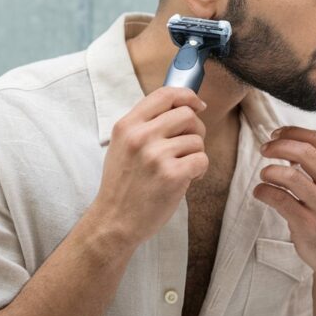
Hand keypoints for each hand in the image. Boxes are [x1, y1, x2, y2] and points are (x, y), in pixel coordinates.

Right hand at [91, 86, 208, 247]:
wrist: (114, 221)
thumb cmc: (122, 184)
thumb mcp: (123, 145)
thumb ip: (146, 124)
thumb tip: (183, 107)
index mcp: (128, 125)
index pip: (164, 94)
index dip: (187, 96)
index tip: (197, 104)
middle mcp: (141, 136)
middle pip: (187, 114)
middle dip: (195, 129)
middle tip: (188, 146)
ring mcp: (156, 155)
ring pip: (197, 139)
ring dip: (194, 154)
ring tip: (179, 168)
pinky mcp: (172, 175)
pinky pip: (202, 159)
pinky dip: (199, 170)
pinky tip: (185, 179)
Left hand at [253, 126, 315, 276]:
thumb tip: (288, 138)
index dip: (293, 132)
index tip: (276, 134)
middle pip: (305, 153)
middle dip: (279, 146)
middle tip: (264, 149)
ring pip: (291, 176)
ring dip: (270, 170)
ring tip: (264, 174)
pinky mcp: (308, 225)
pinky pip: (279, 200)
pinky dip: (263, 191)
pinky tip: (260, 191)